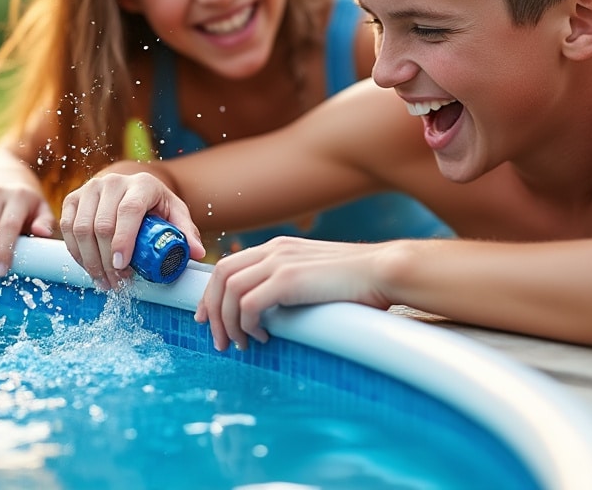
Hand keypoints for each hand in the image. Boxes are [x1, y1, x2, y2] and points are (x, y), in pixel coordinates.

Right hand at [59, 171, 205, 289]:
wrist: (130, 188)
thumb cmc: (155, 206)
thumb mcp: (175, 214)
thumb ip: (186, 232)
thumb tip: (197, 253)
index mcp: (142, 184)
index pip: (129, 211)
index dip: (124, 241)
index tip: (123, 267)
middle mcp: (113, 182)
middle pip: (102, 225)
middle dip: (107, 260)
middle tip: (117, 283)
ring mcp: (90, 188)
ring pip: (81, 229)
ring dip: (90, 261)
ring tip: (104, 281)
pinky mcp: (73, 198)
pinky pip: (67, 229)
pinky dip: (76, 253)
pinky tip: (89, 267)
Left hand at [195, 237, 393, 351]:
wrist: (383, 270)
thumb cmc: (358, 281)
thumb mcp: (316, 276)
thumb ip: (292, 284)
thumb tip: (276, 311)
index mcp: (278, 247)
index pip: (229, 265)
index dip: (212, 293)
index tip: (208, 317)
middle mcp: (274, 250)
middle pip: (221, 276)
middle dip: (212, 310)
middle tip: (216, 339)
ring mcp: (280, 262)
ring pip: (230, 292)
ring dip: (227, 322)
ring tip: (238, 345)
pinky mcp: (288, 280)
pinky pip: (249, 304)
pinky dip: (247, 324)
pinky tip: (261, 337)